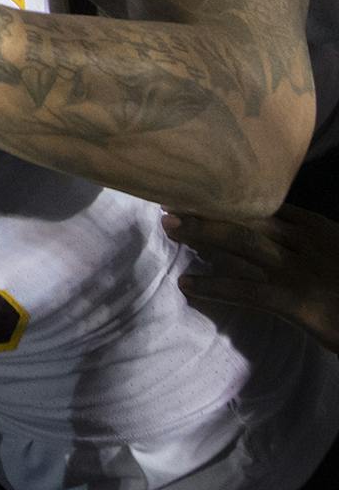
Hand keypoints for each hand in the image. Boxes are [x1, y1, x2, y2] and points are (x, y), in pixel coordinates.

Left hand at [166, 204, 338, 351]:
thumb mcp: (333, 256)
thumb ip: (306, 244)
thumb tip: (273, 239)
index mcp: (318, 229)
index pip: (265, 205)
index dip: (229, 197)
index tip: (197, 188)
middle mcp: (307, 243)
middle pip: (248, 218)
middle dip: (208, 208)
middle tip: (168, 198)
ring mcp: (300, 271)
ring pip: (241, 245)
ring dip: (202, 234)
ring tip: (168, 227)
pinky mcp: (297, 302)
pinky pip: (247, 291)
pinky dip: (214, 286)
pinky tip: (188, 285)